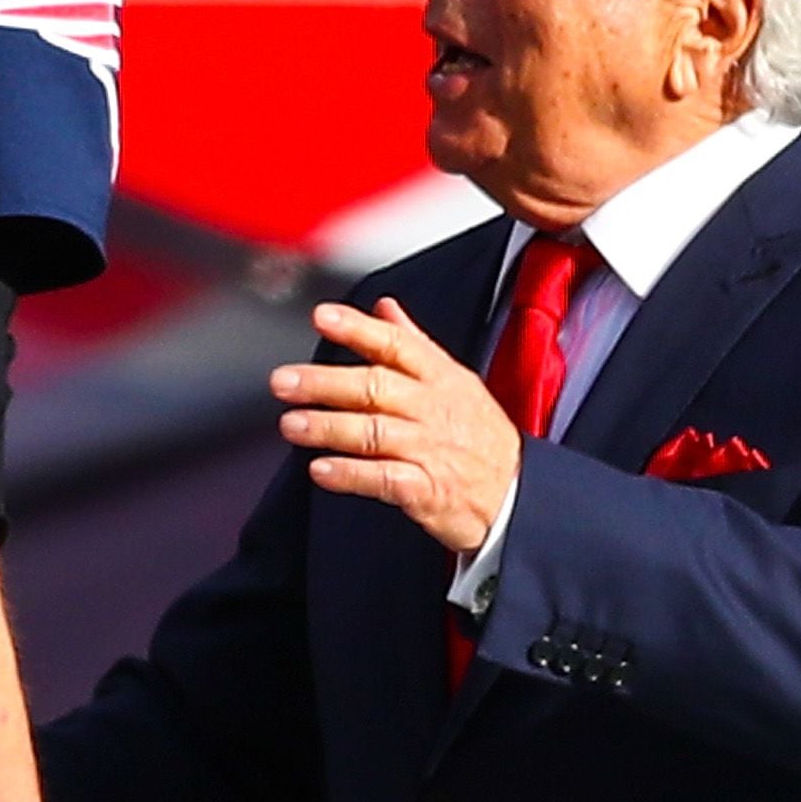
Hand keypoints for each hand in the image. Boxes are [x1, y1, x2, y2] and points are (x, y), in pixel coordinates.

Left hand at [271, 299, 521, 552]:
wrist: (518, 494)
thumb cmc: (478, 435)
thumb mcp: (456, 381)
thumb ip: (414, 344)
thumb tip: (384, 306)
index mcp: (440, 377)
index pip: (396, 345)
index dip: (358, 329)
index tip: (322, 316)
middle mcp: (433, 409)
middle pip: (375, 388)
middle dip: (325, 383)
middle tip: (283, 382)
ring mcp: (430, 449)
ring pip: (373, 432)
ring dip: (327, 428)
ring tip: (290, 424)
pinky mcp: (427, 490)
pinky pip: (383, 479)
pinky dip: (350, 474)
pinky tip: (320, 470)